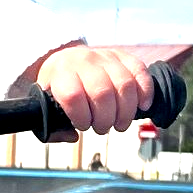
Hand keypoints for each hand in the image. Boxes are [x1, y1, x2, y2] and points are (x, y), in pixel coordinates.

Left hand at [30, 45, 154, 137]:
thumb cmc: (59, 86)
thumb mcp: (47, 102)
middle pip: (102, 92)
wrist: (67, 60)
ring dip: (125, 112)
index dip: (81, 117)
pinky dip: (145, 91)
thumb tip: (71, 136)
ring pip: (124, 84)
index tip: (83, 125)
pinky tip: (143, 106)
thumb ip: (54, 124)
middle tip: (102, 128)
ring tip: (120, 124)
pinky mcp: (123, 56)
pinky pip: (140, 71)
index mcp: (61, 72)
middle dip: (105, 119)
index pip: (73, 95)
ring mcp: (105, 56)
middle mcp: (84, 60)